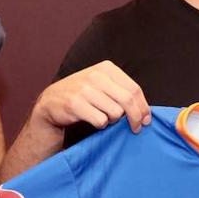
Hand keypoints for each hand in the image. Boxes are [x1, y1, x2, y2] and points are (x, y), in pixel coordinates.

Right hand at [33, 60, 149, 132]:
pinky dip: (101, 125)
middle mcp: (96, 75)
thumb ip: (122, 92)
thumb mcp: (102, 85)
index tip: (146, 120)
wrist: (51, 102)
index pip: (134, 89)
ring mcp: (84, 89)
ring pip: (115, 112)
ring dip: (114, 121)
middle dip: (136, 118)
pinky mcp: (75, 104)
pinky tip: (94, 121)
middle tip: (136, 129)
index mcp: (106, 68)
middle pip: (127, 101)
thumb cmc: (83, 95)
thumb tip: (146, 113)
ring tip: (105, 118)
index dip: (143, 107)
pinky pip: (101, 121)